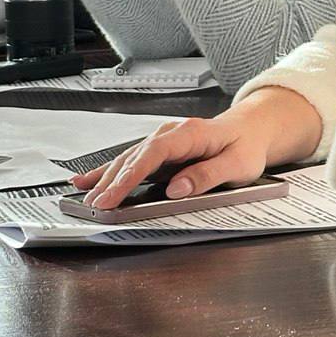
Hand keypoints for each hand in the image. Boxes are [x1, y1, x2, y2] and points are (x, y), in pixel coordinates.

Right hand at [71, 86, 322, 208]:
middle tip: (94, 205)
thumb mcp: (238, 164)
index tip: (114, 196)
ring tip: (86, 197)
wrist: (249, 130)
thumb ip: (207, 175)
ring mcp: (163, 141)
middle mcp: (171, 133)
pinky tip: (86, 179)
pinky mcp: (159, 152)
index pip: (153, 153)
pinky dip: (107, 171)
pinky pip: (130, 161)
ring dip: (106, 178)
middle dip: (112, 181)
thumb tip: (177, 187)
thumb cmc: (245, 147)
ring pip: (128, 159)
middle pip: (135, 157)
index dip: (130, 176)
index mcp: (190, 133)